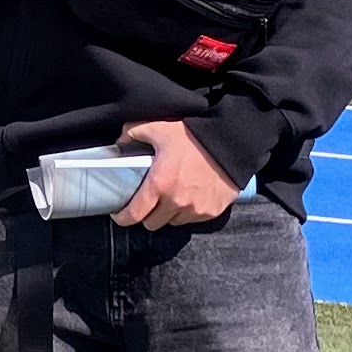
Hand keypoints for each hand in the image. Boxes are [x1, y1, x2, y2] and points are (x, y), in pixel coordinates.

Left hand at [113, 119, 236, 230]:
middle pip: (152, 224)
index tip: (120, 215)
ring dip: (169, 214)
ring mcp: (195, 209)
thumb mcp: (160, 128)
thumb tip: (120, 142)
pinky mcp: (211, 212)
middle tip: (149, 202)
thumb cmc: (194, 136)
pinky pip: (192, 219)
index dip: (123, 218)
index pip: (134, 215)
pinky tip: (189, 196)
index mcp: (159, 184)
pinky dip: (188, 212)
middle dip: (147, 215)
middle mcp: (176, 202)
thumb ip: (134, 132)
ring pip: (173, 222)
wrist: (231, 142)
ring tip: (171, 197)